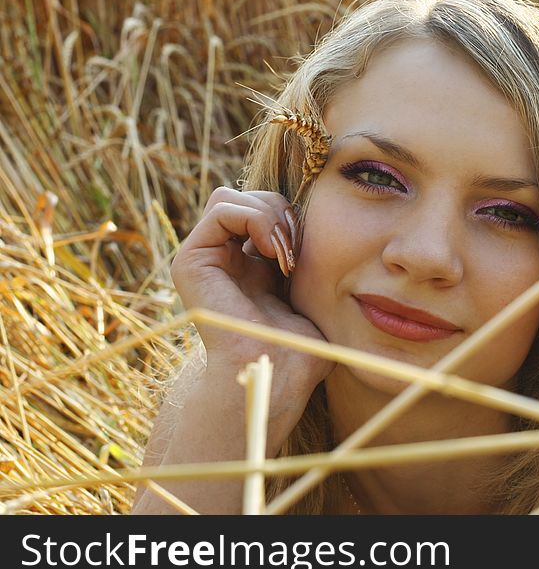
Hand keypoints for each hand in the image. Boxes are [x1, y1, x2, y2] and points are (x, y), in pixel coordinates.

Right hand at [170, 186, 333, 395]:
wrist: (279, 370)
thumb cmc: (302, 342)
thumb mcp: (309, 287)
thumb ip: (303, 253)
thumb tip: (317, 221)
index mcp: (246, 263)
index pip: (262, 207)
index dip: (289, 217)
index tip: (309, 252)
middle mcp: (220, 259)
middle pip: (245, 197)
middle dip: (279, 211)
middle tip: (296, 252)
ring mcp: (203, 259)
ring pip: (230, 197)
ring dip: (268, 215)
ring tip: (285, 254)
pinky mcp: (191, 261)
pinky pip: (221, 209)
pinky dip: (255, 219)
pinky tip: (273, 252)